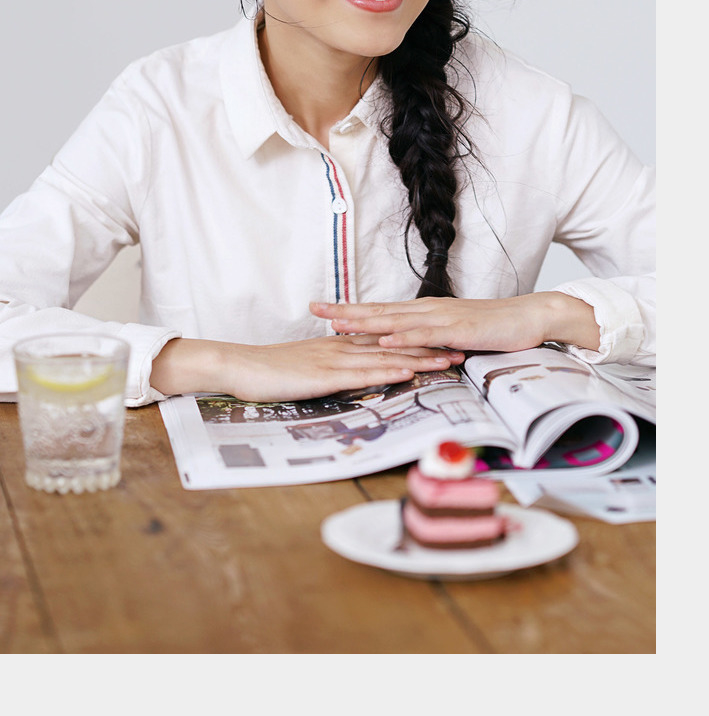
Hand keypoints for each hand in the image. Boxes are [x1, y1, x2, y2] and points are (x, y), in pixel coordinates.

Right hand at [151, 334, 464, 402]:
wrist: (239, 366)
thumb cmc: (270, 371)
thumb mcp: (307, 367)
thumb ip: (331, 368)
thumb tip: (351, 374)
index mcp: (339, 345)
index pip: (385, 340)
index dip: (416, 340)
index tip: (444, 342)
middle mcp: (342, 347)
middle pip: (393, 344)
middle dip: (429, 346)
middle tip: (462, 347)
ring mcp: (334, 359)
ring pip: (383, 356)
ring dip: (419, 357)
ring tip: (449, 359)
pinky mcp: (323, 374)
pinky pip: (360, 371)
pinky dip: (386, 370)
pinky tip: (407, 370)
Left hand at [310, 292, 600, 354]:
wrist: (529, 317)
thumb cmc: (493, 328)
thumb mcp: (454, 335)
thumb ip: (430, 340)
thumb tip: (407, 351)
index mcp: (425, 312)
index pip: (381, 310)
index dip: (351, 310)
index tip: (322, 309)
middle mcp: (428, 311)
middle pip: (380, 310)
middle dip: (346, 311)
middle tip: (315, 309)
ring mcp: (442, 318)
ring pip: (397, 320)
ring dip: (367, 322)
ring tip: (339, 324)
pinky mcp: (459, 330)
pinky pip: (427, 335)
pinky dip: (404, 338)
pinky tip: (386, 340)